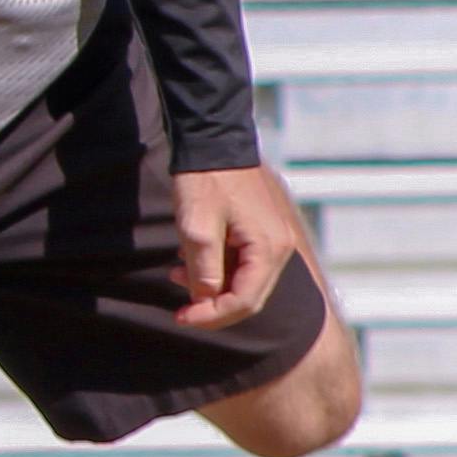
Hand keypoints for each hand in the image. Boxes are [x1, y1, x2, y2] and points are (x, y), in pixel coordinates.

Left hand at [169, 162, 305, 329]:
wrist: (212, 139)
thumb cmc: (205, 180)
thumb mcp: (197, 228)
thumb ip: (204, 271)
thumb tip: (207, 299)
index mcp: (269, 248)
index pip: (245, 301)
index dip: (212, 316)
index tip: (181, 317)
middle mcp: (279, 246)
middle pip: (249, 295)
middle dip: (212, 305)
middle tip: (179, 307)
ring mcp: (273, 236)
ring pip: (244, 279)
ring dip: (210, 285)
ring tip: (176, 273)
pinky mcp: (261, 228)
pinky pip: (242, 261)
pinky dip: (216, 266)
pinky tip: (188, 258)